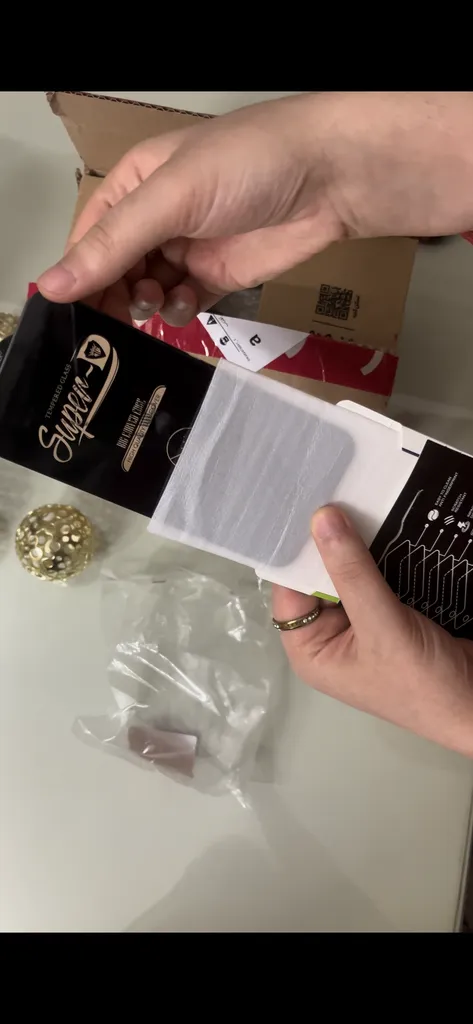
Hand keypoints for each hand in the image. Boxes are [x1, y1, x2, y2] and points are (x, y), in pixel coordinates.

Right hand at [37, 92, 472, 325]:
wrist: (330, 177)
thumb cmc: (247, 166)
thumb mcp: (169, 198)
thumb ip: (112, 245)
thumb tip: (49, 287)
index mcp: (134, 184)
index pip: (89, 238)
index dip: (78, 275)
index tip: (70, 313)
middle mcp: (157, 216)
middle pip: (114, 270)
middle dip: (112, 295)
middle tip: (113, 320)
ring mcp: (188, 248)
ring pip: (146, 292)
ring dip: (144, 304)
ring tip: (153, 301)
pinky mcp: (219, 276)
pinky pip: (182, 303)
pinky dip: (179, 310)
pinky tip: (187, 303)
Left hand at [273, 506, 472, 757]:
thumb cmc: (421, 682)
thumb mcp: (382, 626)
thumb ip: (351, 572)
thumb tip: (321, 517)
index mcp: (310, 650)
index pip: (289, 589)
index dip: (296, 550)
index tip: (305, 503)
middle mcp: (328, 637)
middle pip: (317, 577)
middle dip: (328, 541)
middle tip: (332, 489)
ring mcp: (360, 626)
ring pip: (348, 573)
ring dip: (356, 543)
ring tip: (355, 496)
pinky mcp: (390, 615)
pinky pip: (376, 577)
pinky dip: (379, 553)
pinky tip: (382, 521)